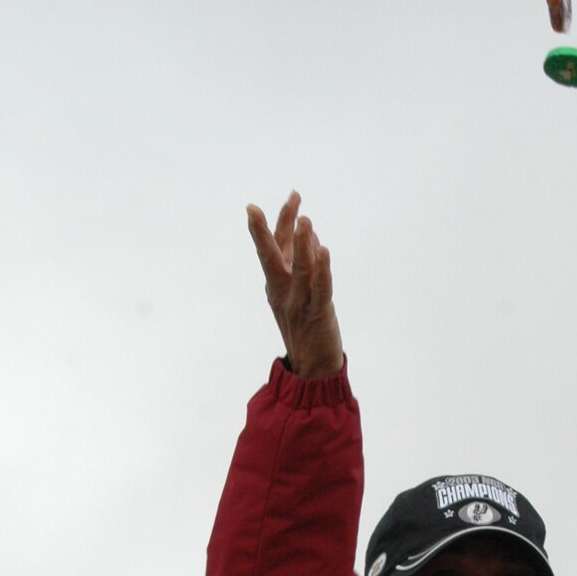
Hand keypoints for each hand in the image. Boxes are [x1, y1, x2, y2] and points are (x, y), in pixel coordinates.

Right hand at [246, 190, 343, 379]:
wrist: (314, 371)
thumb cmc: (307, 330)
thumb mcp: (299, 294)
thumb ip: (304, 264)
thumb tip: (309, 234)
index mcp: (276, 286)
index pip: (272, 249)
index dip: (270, 225)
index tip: (260, 204)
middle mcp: (283, 293)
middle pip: (271, 257)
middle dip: (264, 232)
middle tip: (253, 209)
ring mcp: (298, 304)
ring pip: (298, 269)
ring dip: (300, 244)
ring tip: (304, 219)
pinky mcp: (317, 315)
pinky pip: (320, 289)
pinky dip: (323, 270)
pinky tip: (323, 250)